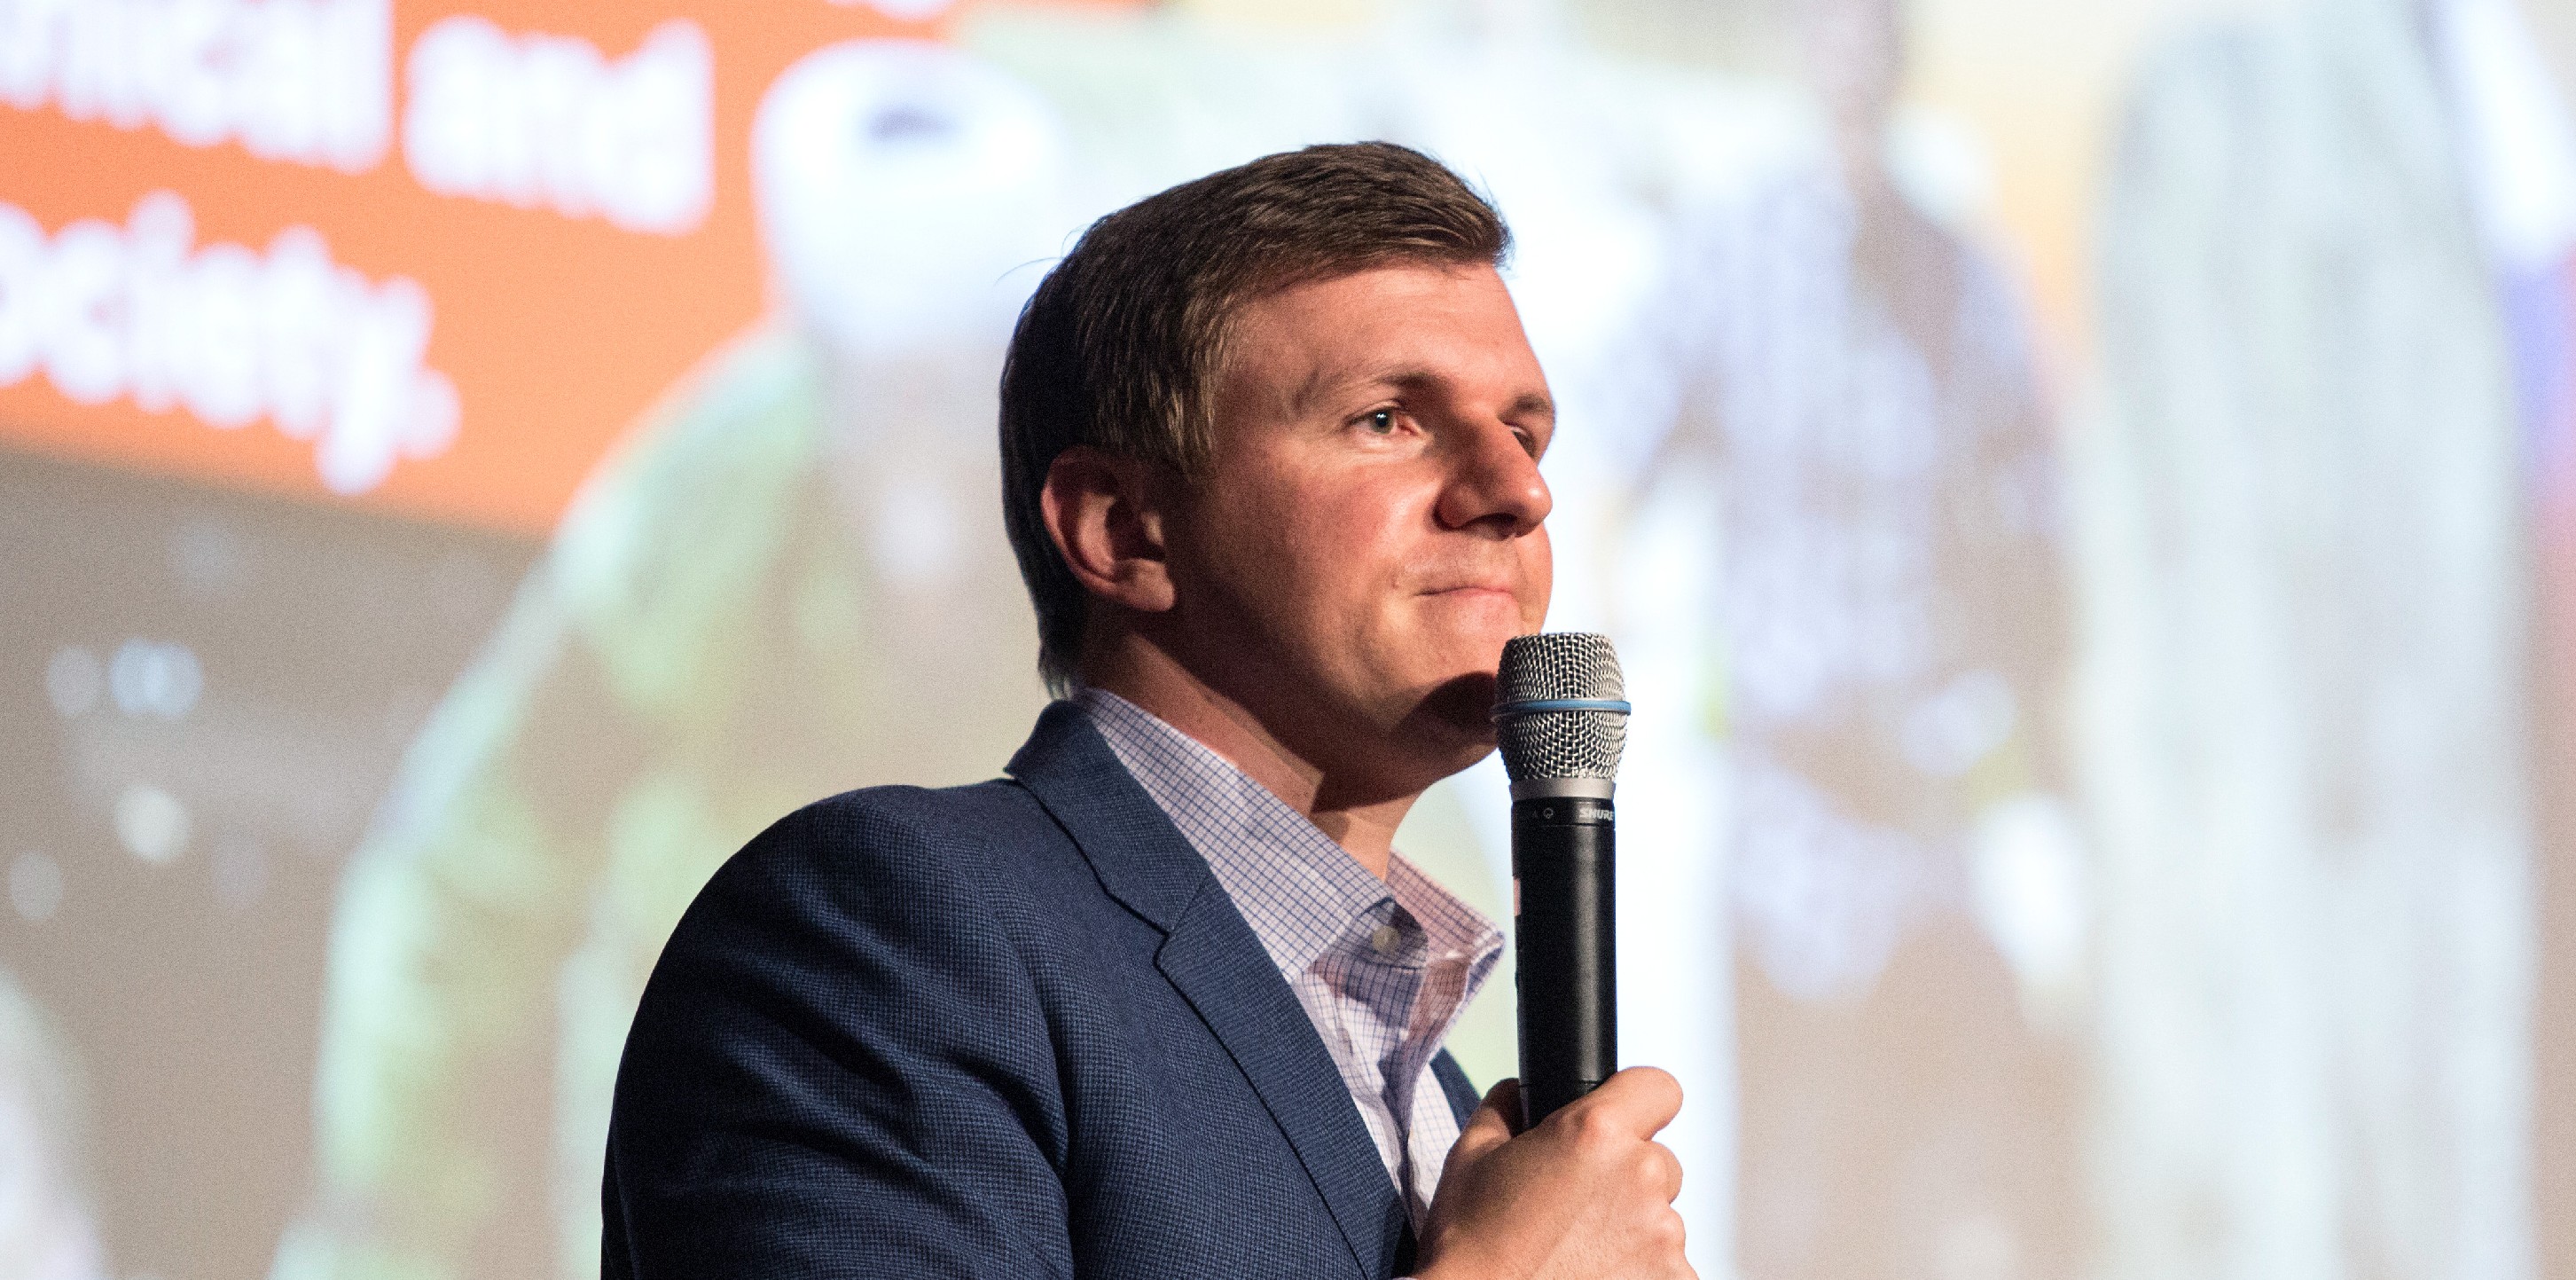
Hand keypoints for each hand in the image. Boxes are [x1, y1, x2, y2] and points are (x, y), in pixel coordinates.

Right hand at [1412, 1068, 1691, 1279]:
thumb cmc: (1472, 1247)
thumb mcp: (1470, 1157)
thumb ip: (1506, 1109)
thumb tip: (1517, 1092)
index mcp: (1596, 1133)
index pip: (1659, 1089)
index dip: (1639, 1104)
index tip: (1624, 1123)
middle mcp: (1640, 1178)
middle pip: (1658, 1161)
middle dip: (1626, 1179)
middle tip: (1578, 1209)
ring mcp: (1663, 1237)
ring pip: (1661, 1219)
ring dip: (1631, 1230)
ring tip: (1578, 1253)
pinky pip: (1666, 1266)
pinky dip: (1639, 1271)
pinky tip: (1593, 1275)